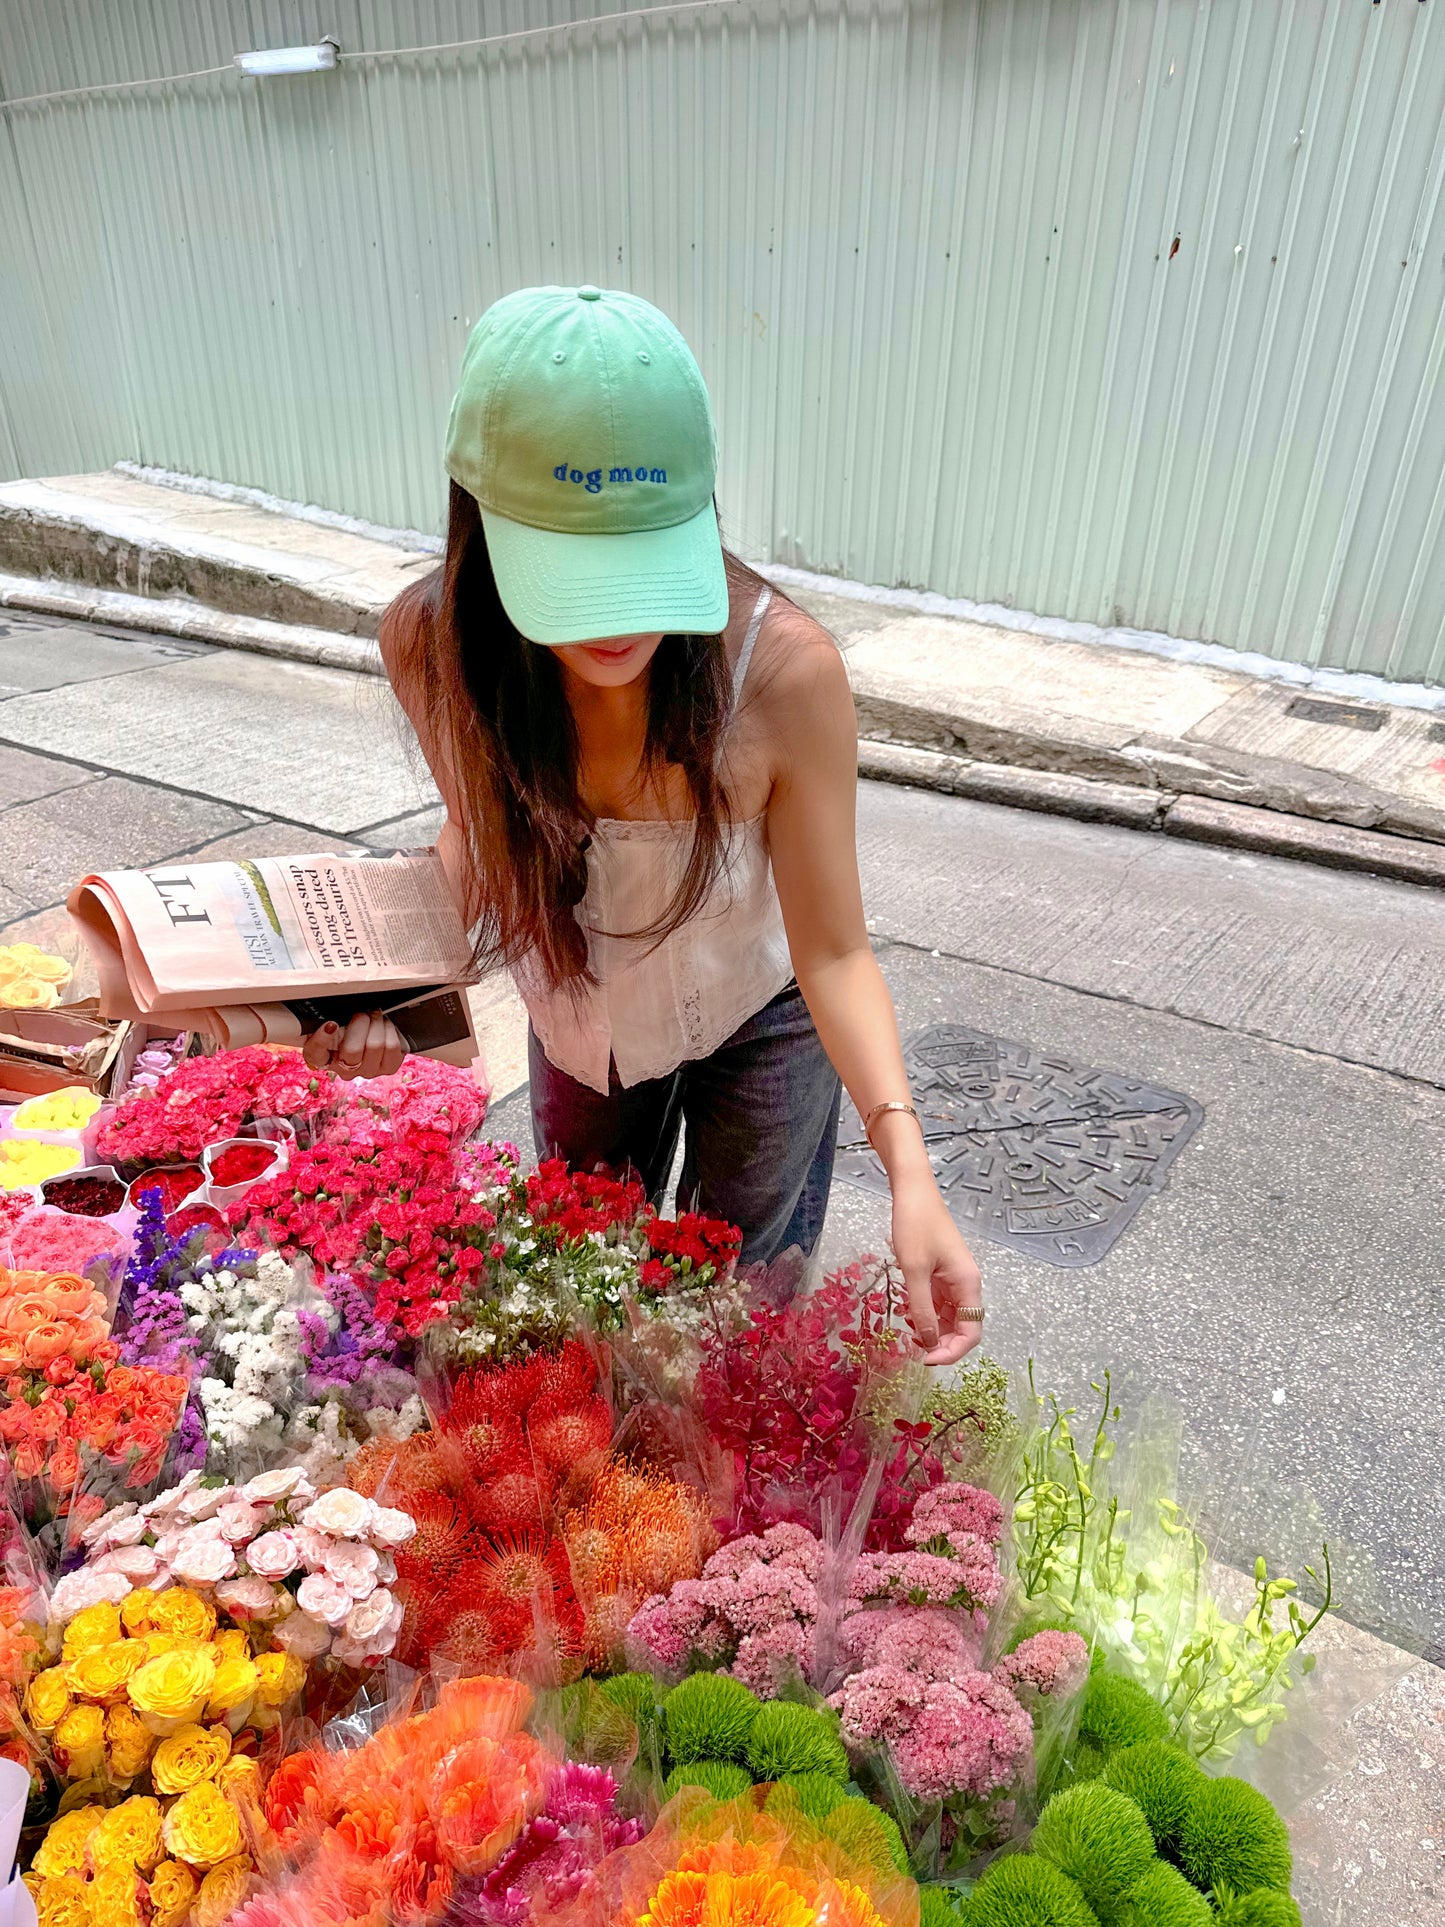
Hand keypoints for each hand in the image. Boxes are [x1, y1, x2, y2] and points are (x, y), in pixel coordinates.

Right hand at [302, 1012, 405, 1079]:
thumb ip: (326, 1016)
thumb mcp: (331, 1019)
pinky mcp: (388, 1068)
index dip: (322, 1039)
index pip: (316, 1053)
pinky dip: (390, 1031)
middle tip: (363, 1013)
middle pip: (352, 1050)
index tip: (331, 1023)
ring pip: (375, 1046)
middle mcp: (344, 1069)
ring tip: (375, 1017)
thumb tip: (332, 1016)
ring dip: (377, 1024)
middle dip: (361, 1022)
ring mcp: (367, 1071)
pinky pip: (392, 1047)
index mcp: (322, 1057)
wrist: (369, 1032)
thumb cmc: (346, 1025)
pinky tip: (385, 1026)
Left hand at [891, 1174, 983, 1364]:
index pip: (972, 1333)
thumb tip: (929, 1343)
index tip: (925, 1359)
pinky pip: (939, 1304)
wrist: (912, 1191)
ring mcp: (954, 1279)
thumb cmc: (915, 1226)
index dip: (952, 1352)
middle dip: (942, 1344)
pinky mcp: (941, 1274)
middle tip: (914, 1351)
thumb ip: (922, 1309)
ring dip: (933, 1331)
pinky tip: (908, 1317)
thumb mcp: (914, 1271)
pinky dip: (926, 1315)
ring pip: (951, 1318)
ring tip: (909, 1336)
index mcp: (968, 1284)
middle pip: (963, 1328)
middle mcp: (966, 1284)